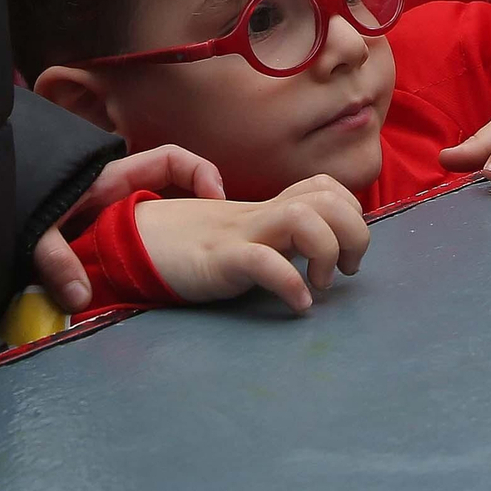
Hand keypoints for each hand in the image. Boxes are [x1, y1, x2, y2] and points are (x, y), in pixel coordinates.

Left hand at [33, 145, 224, 311]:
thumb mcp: (36, 227)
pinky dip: (155, 259)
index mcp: (113, 179)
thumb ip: (56, 258)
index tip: (215, 201)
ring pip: (161, 223)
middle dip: (200, 213)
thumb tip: (80, 299)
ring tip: (200, 265)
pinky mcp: (102, 242)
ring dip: (179, 239)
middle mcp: (119, 196)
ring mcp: (114, 219)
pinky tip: (158, 284)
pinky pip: (141, 245)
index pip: (170, 159)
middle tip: (220, 240)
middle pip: (176, 194)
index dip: (200, 172)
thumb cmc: (18, 198)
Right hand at [134, 176, 370, 314]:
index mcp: (266, 208)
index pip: (325, 186)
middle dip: (354, 231)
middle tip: (345, 269)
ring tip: (320, 283)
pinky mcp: (220, 259)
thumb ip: (271, 238)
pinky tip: (298, 303)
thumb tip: (306, 252)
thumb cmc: (189, 248)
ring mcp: (240, 234)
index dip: (350, 211)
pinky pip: (263, 261)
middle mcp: (259, 214)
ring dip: (326, 251)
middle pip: (327, 197)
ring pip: (303, 217)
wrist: (136, 246)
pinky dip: (291, 283)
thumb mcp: (239, 240)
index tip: (346, 250)